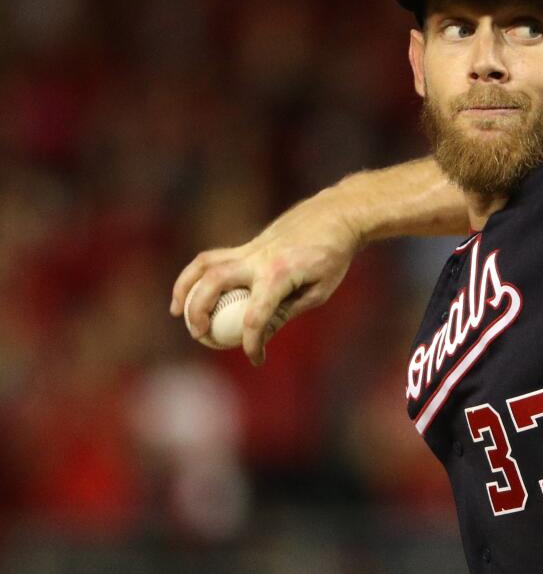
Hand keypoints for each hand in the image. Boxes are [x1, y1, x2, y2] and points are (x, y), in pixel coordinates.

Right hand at [170, 189, 361, 365]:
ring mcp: (250, 248)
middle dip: (198, 311)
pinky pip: (215, 258)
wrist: (336, 214)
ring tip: (176, 312)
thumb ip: (287, 311)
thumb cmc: (333, 255)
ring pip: (205, 264)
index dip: (252, 342)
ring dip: (184, 287)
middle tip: (200, 335)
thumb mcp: (319, 290)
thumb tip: (260, 335)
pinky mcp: (248, 243)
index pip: (256, 315)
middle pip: (214, 282)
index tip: (256, 358)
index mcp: (280, 274)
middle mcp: (259, 259)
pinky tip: (193, 292)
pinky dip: (198, 275)